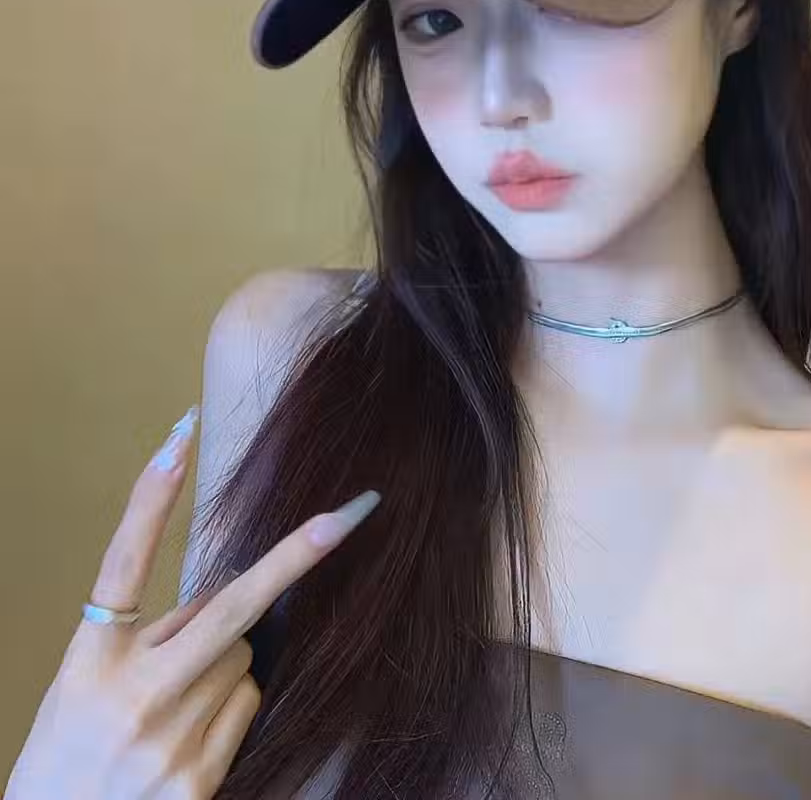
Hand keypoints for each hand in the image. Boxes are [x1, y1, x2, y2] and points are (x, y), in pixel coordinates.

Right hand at [6, 405, 379, 799]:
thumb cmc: (68, 758)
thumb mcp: (84, 687)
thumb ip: (149, 636)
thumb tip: (231, 590)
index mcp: (89, 659)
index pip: (123, 560)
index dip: (151, 495)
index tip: (182, 433)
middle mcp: (131, 693)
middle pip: (229, 606)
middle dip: (296, 555)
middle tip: (354, 512)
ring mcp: (167, 739)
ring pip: (244, 656)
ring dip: (225, 662)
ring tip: (170, 708)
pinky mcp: (197, 778)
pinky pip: (247, 705)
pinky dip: (230, 707)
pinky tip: (184, 740)